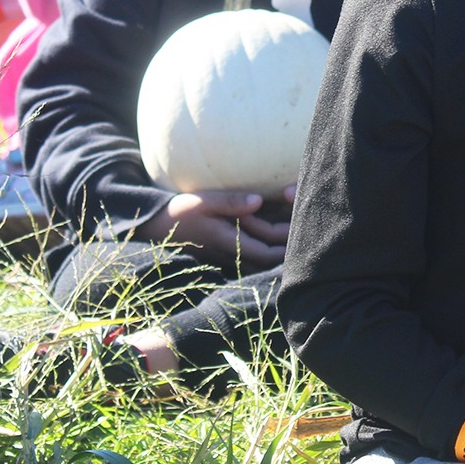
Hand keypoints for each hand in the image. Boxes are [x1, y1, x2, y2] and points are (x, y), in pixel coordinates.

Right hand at [138, 189, 287, 270]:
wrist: (159, 227)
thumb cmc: (182, 211)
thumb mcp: (203, 201)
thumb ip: (230, 202)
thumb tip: (258, 201)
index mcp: (230, 243)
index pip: (268, 252)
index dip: (287, 242)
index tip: (301, 223)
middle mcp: (234, 256)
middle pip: (271, 261)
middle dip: (290, 247)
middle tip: (305, 226)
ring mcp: (233, 258)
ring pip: (265, 262)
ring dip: (281, 249)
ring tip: (297, 229)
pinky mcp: (231, 255)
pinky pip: (256, 258)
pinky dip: (271, 248)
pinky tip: (279, 232)